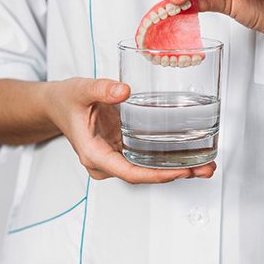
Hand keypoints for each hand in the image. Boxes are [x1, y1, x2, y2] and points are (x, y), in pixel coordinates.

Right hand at [44, 78, 215, 182]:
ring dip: (177, 168)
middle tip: (205, 168)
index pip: (129, 172)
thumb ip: (101, 88)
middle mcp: (106, 161)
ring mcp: (115, 157)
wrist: (57, 105)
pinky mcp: (122, 149)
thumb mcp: (80, 90)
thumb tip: (123, 90)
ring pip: (147, 169)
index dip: (156, 175)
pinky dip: (168, 158)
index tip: (180, 171)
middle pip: (144, 175)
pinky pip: (146, 159)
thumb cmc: (66, 100)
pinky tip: (189, 154)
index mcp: (94, 153)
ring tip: (206, 164)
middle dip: (175, 174)